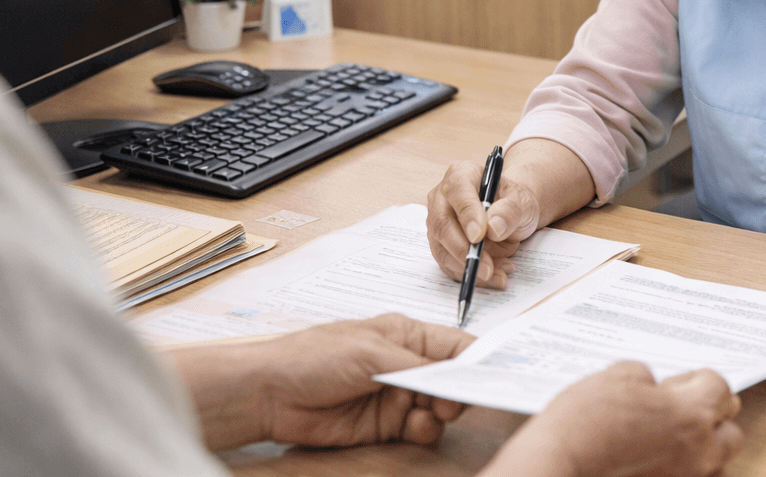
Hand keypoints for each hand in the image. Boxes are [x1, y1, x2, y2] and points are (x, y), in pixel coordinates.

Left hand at [171, 313, 473, 450]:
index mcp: (406, 335)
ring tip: (429, 413)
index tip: (494, 375)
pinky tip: (414, 426)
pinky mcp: (385, 424)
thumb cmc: (314, 357)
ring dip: (441, 413)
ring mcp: (396, 395)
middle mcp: (406, 364)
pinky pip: (419, 429)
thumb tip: (456, 371)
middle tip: (453, 400)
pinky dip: (424, 430)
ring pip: (440, 408)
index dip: (477, 360)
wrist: (271, 394)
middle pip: (453, 380)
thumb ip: (416, 365)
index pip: (455, 346)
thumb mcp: (371, 353)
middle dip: (460, 391)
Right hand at [426, 158, 541, 288]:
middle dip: (465, 251)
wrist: (510, 212)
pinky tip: (492, 276)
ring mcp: (437, 222)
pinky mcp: (440, 244)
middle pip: (442, 225)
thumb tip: (492, 227)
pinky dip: (470, 274)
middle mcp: (442, 197)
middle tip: (487, 269)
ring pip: (443, 249)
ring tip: (500, 273)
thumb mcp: (522, 201)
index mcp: (461, 174)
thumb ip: (510, 210)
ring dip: (470, 267)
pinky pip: (448, 264)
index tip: (479, 237)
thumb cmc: (513, 201)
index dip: (467, 215)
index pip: (457, 192)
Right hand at [484, 363, 742, 476]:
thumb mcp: (616, 377)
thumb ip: (647, 376)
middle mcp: (699, 452)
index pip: (720, 388)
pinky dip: (682, 467)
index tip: (683, 381)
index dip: (698, 379)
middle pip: (730, 431)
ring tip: (668, 435)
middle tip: (681, 407)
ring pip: (715, 462)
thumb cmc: (584, 425)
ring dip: (701, 446)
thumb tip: (652, 385)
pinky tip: (656, 457)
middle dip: (711, 416)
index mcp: (692, 414)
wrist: (559, 468)